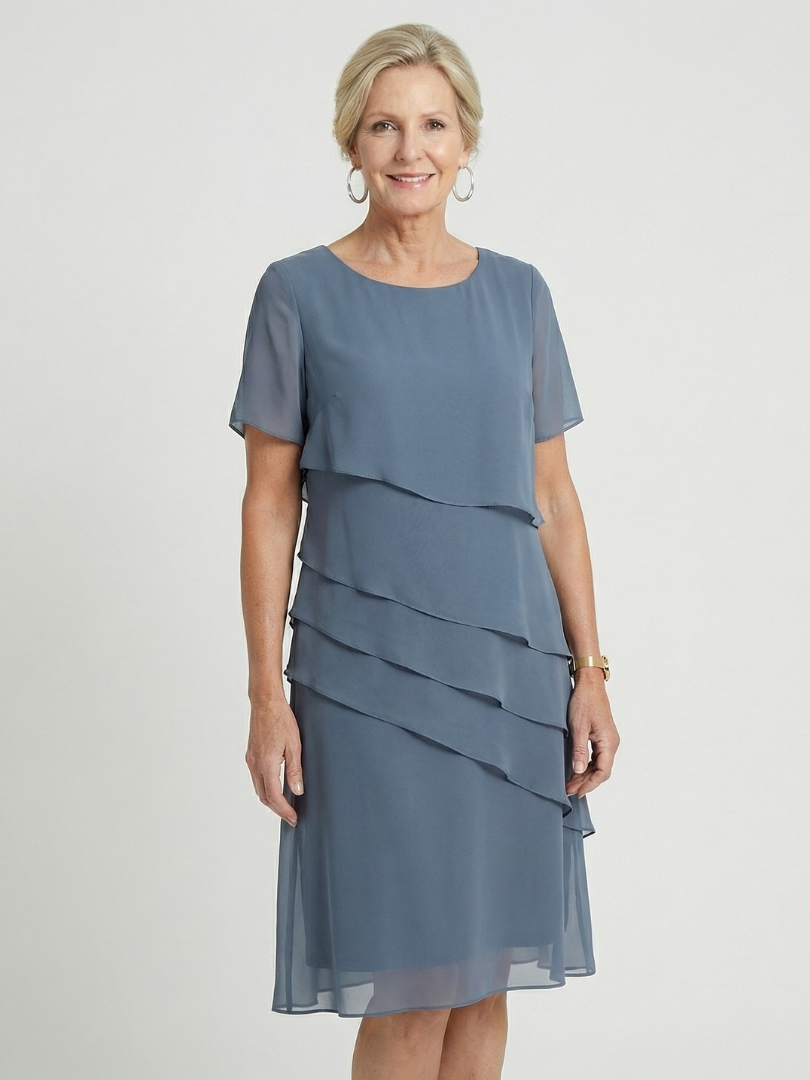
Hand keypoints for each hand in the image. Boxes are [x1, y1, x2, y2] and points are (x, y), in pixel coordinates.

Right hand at [245, 698, 303, 826]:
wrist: (265, 702)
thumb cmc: (281, 719)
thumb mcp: (294, 745)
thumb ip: (295, 770)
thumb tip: (297, 791)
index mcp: (266, 764)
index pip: (274, 796)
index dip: (284, 810)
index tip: (293, 818)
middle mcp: (255, 764)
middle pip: (264, 796)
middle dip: (277, 809)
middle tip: (291, 816)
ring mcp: (251, 760)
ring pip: (259, 788)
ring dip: (270, 799)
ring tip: (285, 805)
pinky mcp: (251, 754)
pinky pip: (257, 778)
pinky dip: (266, 788)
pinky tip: (276, 787)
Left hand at [565, 672, 619, 798]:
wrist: (589, 684)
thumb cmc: (584, 701)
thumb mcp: (578, 727)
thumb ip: (579, 750)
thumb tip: (578, 770)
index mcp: (609, 742)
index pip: (602, 772)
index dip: (590, 784)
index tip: (577, 792)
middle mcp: (611, 743)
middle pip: (601, 771)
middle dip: (585, 782)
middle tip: (568, 790)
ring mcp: (608, 740)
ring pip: (599, 764)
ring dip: (585, 774)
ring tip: (570, 783)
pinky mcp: (602, 736)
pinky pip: (597, 756)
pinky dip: (587, 765)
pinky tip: (576, 770)